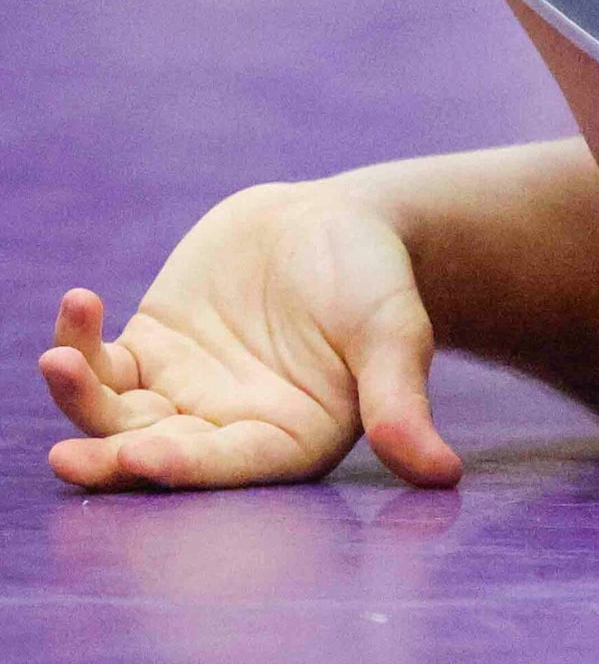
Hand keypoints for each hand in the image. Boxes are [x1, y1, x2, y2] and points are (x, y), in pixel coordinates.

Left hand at [39, 181, 460, 490]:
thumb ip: (399, 401)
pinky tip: (77, 306)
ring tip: (58, 362)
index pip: (227, 466)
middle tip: (69, 459)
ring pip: (112, 415)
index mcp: (287, 441)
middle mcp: (226, 428)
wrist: (340, 222)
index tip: (143, 458)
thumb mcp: (393, 335)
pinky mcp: (151, 349)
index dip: (183, 468)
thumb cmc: (378, 281)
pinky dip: (78, 342)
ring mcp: (181, 390)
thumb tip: (443, 474)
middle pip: (154, 454)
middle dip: (109, 458)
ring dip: (78, 399)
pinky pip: (100, 361)